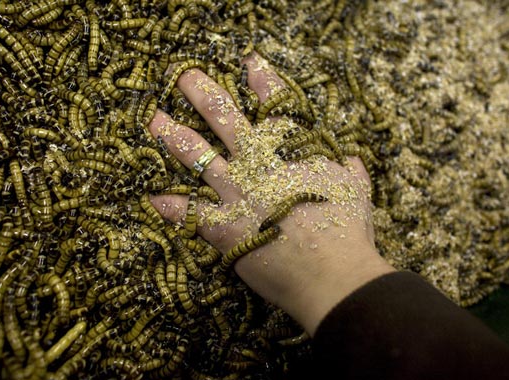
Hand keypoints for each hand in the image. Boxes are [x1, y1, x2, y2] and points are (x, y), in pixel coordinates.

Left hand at [148, 53, 394, 334]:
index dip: (262, 81)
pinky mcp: (224, 227)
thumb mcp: (357, 193)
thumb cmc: (348, 234)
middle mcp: (260, 166)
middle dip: (203, 94)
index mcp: (293, 153)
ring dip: (174, 136)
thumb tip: (353, 161)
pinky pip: (189, 213)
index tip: (247, 61)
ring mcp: (238, 194)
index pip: (276, 107)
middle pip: (226, 120)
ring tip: (154, 120)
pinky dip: (170, 205)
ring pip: (199, 157)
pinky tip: (151, 197)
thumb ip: (351, 172)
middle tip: (184, 77)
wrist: (332, 275)